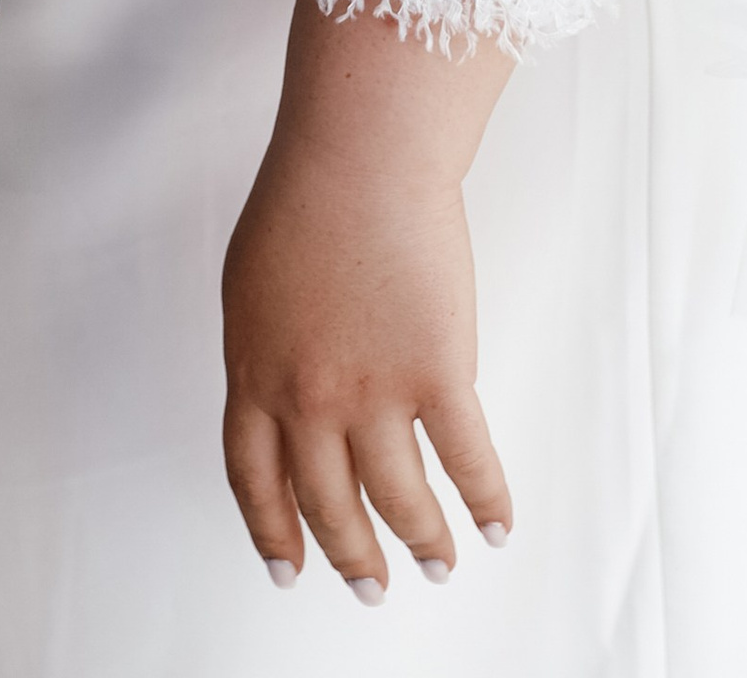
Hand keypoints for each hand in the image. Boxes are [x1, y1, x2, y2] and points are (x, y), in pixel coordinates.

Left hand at [222, 0, 513, 596]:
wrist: (358, 157)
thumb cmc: (304, 197)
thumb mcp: (251, 284)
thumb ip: (264, 350)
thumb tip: (280, 395)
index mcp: (255, 374)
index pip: (256, 479)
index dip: (274, 534)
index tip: (291, 572)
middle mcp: (308, 400)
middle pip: (328, 502)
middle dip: (352, 557)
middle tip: (372, 589)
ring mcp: (374, 392)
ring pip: (398, 500)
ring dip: (422, 543)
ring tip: (438, 565)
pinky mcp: (437, 374)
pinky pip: (466, 460)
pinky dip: (484, 503)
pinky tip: (495, 526)